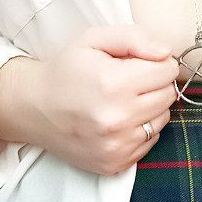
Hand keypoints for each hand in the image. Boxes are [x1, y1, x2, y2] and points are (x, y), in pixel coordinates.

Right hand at [25, 24, 179, 174]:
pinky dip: (139, 129)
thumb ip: (133, 38)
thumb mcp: (93, 40)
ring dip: (150, 107)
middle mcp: (116, 119)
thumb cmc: (66, 70)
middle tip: (131, 81)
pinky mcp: (114, 163)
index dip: (157, 62)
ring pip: (162, 119)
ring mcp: (116, 145)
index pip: (167, 70)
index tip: (141, 63)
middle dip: (155, 83)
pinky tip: (118, 120)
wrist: (33, 108)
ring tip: (122, 101)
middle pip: (168, 95)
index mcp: (112, 83)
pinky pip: (150, 142)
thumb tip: (165, 53)